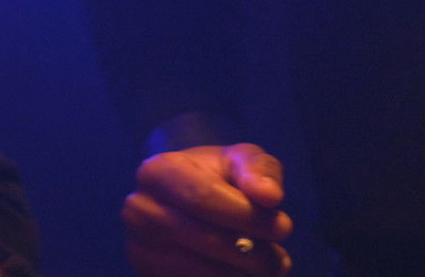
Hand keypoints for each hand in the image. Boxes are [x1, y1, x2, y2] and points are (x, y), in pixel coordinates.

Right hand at [122, 144, 290, 275]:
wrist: (184, 198)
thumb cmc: (216, 176)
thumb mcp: (239, 160)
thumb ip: (258, 171)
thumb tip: (270, 196)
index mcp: (157, 172)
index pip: (202, 197)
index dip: (246, 216)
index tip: (284, 227)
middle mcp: (140, 210)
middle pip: (205, 239)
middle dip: (252, 252)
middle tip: (281, 257)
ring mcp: (140, 248)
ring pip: (203, 272)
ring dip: (244, 275)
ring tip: (267, 266)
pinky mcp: (149, 275)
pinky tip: (243, 274)